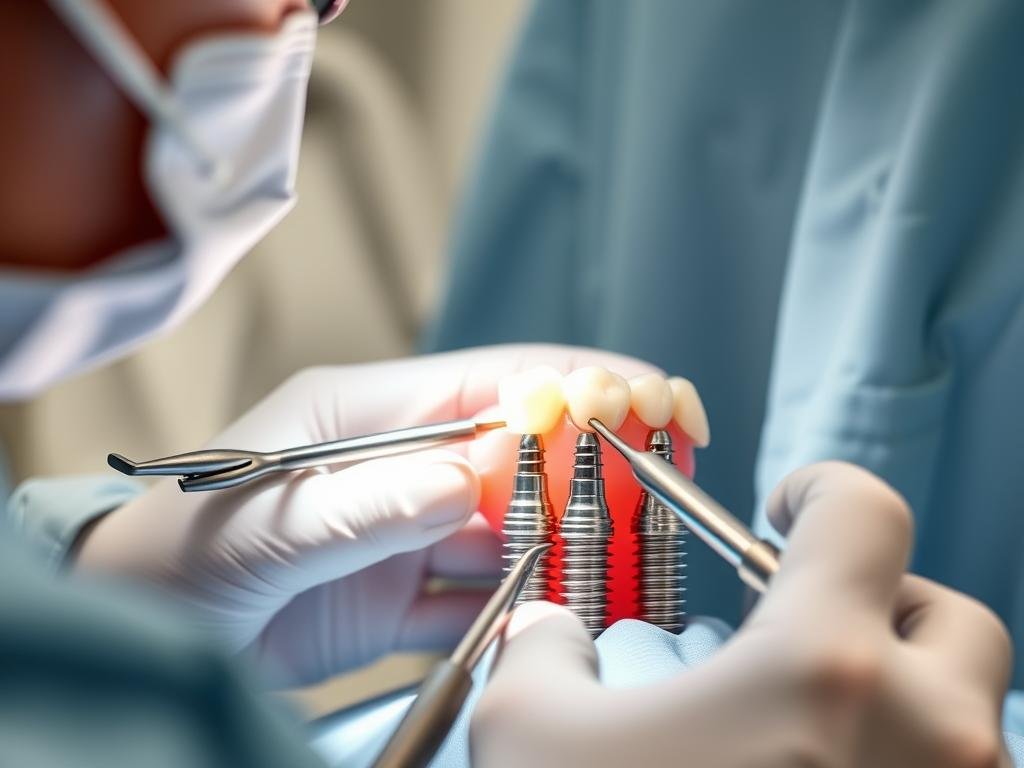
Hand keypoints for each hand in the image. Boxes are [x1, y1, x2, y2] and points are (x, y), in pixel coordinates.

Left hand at [74, 344, 661, 685]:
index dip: (577, 384)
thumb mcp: (271, 522)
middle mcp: (403, 464)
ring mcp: (409, 531)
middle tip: (669, 478)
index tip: (651, 398)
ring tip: (635, 554)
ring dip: (570, 541)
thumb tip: (465, 481)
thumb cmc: (183, 552)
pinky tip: (566, 612)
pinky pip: (483, 596)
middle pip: (521, 454)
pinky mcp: (404, 596)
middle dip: (596, 461)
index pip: (493, 383)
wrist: (146, 631)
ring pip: (513, 528)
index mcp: (371, 415)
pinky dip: (524, 607)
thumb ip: (367, 503)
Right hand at [472, 462, 1012, 767]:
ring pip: (974, 722)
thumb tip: (550, 633)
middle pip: (950, 617)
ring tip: (818, 740)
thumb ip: (540, 655)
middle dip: (881, 610)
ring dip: (905, 707)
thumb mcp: (530, 741)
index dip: (822, 490)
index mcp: (821, 666)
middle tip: (808, 638)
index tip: (790, 509)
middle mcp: (926, 736)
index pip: (865, 513)